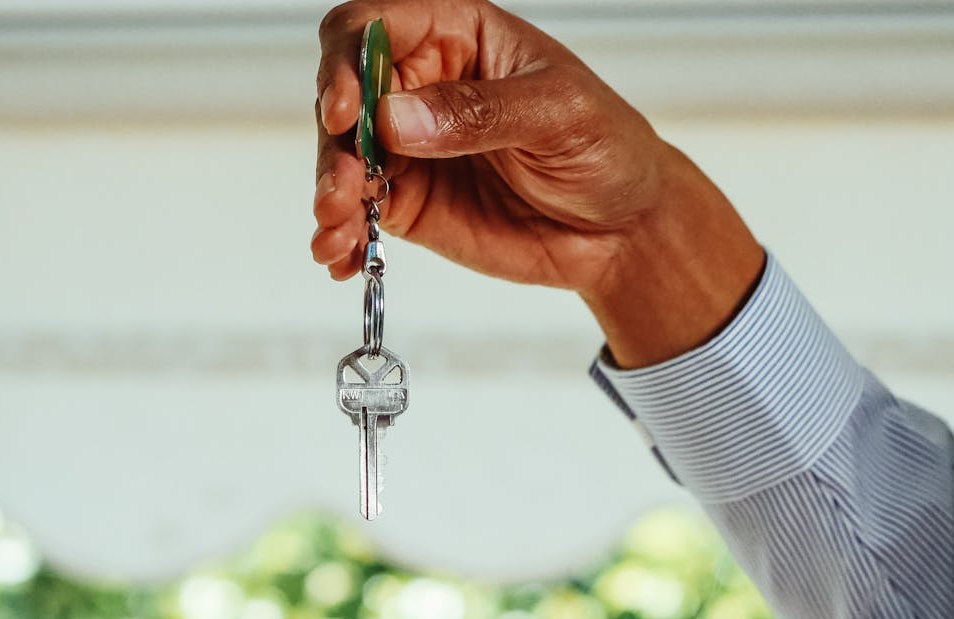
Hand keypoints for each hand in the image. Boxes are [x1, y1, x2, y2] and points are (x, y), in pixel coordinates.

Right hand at [313, 0, 764, 367]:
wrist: (623, 229)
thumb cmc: (607, 148)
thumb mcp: (559, 114)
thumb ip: (480, 112)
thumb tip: (398, 118)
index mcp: (457, 37)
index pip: (374, 26)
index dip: (347, 61)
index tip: (349, 110)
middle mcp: (421, 86)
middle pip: (344, 94)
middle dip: (335, 142)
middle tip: (344, 188)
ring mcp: (410, 147)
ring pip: (343, 157)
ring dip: (330, 192)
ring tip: (340, 230)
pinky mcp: (409, 202)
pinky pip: (358, 212)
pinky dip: (341, 233)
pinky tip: (341, 256)